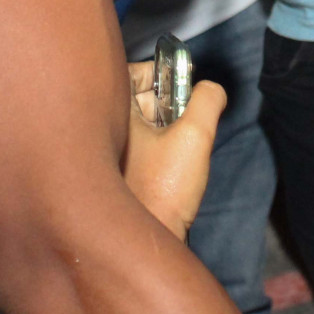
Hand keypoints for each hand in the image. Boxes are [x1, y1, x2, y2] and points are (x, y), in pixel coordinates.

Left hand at [122, 59, 225, 241]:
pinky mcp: (117, 172)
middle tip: (183, 123)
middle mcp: (101, 127)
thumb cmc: (162, 190)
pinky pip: (138, 146)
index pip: (132, 73)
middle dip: (168, 105)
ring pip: (142, 124)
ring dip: (165, 130)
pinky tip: (168, 170)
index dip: (161, 76)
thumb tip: (211, 88)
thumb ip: (207, 100)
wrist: (145, 239)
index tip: (180, 89)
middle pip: (139, 97)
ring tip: (177, 151)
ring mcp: (107, 151)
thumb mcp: (194, 136)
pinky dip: (157, 150)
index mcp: (111, 111)